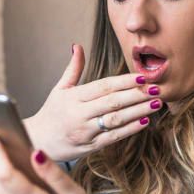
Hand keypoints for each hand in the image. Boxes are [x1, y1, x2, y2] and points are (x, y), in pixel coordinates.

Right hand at [23, 44, 162, 161]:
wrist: (37, 141)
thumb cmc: (51, 114)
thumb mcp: (59, 89)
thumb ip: (73, 69)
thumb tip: (77, 46)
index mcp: (73, 97)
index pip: (103, 86)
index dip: (124, 81)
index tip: (142, 77)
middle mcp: (79, 113)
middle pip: (113, 102)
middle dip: (137, 95)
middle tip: (157, 89)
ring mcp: (85, 131)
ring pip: (116, 119)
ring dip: (138, 111)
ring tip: (156, 104)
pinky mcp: (90, 146)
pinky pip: (113, 137)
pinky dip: (130, 129)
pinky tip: (145, 121)